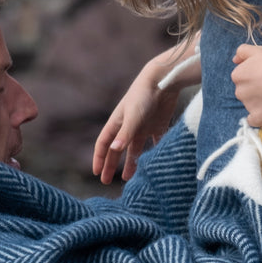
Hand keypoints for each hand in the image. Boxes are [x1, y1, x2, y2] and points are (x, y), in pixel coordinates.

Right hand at [92, 68, 180, 183]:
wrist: (164, 80)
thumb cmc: (144, 96)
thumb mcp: (133, 116)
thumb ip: (125, 134)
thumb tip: (114, 150)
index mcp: (117, 122)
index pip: (104, 144)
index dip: (99, 158)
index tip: (97, 173)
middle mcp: (128, 126)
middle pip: (116, 149)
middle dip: (111, 165)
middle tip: (106, 181)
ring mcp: (143, 126)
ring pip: (134, 149)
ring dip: (130, 163)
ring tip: (128, 179)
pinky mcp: (158, 124)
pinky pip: (154, 143)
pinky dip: (153, 154)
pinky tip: (153, 165)